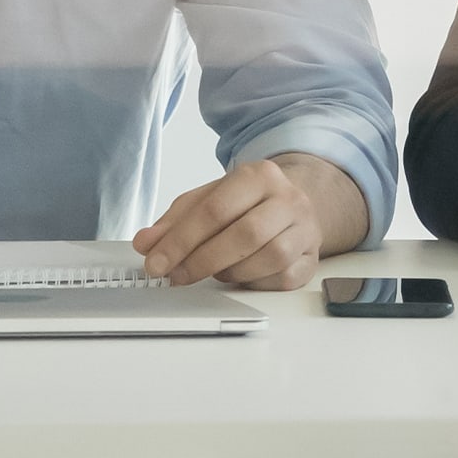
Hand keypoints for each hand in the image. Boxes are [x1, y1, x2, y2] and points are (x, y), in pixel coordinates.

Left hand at [136, 156, 342, 290]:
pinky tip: (239, 276)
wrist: (292, 206)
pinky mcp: (312, 259)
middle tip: (176, 276)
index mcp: (259, 175)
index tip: (155, 263)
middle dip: (202, 260)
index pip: (215, 209)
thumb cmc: (244, 205)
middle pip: (245, 234)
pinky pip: (283, 278)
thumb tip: (146, 244)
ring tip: (211, 271)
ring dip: (231, 271)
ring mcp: (305, 230)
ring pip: (269, 258)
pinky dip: (254, 282)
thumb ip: (174, 222)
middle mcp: (288, 199)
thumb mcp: (207, 201)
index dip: (181, 240)